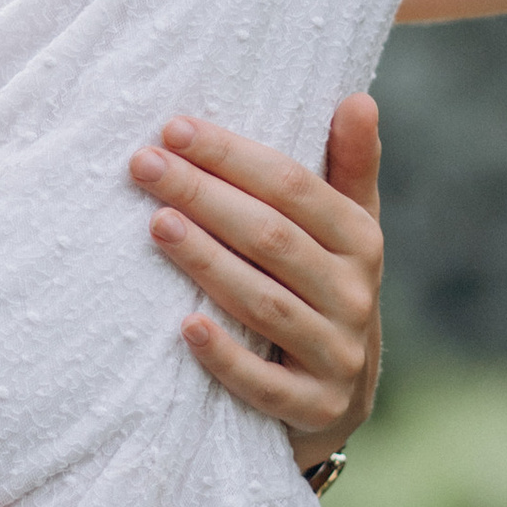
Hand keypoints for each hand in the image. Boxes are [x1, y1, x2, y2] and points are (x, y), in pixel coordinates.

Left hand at [130, 95, 383, 468]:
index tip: (173, 128)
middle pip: (272, 238)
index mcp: (361, 241)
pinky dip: (225, 356)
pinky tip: (184, 327)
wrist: (337, 396)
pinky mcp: (312, 408)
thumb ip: (349, 166)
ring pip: (263, 304)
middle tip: (144, 165)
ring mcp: (335, 355)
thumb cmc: (324, 287)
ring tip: (156, 224)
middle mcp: (354, 296)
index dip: (233, 156)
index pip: (295, 188)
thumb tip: (358, 98)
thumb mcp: (346, 230)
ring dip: (207, 263)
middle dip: (204, 196)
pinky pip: (263, 383)